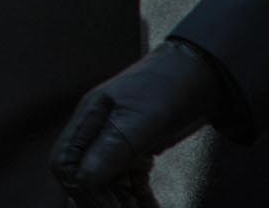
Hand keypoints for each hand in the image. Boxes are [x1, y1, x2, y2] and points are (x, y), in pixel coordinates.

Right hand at [51, 39, 229, 206]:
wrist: (202, 73)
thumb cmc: (168, 86)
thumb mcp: (142, 118)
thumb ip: (113, 147)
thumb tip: (83, 178)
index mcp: (89, 119)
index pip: (66, 163)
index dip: (83, 190)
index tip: (110, 206)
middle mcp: (97, 132)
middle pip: (84, 177)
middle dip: (102, 201)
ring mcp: (116, 142)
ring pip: (108, 184)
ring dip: (121, 203)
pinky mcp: (136, 150)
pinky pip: (128, 183)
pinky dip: (138, 199)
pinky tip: (151, 207)